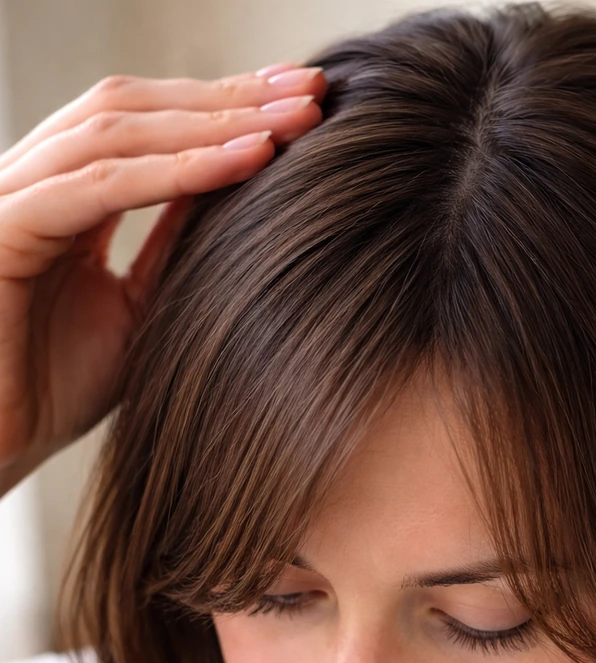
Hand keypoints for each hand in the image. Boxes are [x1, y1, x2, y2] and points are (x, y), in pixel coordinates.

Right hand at [0, 62, 324, 486]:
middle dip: (229, 97)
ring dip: (214, 123)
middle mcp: (34, 181)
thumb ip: (175, 242)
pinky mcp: (2, 230)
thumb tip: (240, 182)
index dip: (224, 103)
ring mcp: (12, 198)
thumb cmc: (58, 385)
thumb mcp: (142, 302)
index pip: (147, 122)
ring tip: (291, 121)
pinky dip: (176, 170)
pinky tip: (244, 159)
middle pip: (135, 107)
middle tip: (312, 91)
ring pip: (116, 131)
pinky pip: (96, 186)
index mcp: (64, 191)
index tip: (302, 101)